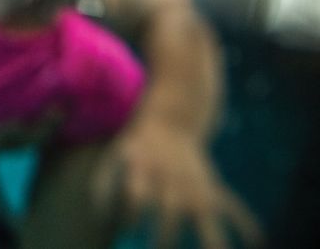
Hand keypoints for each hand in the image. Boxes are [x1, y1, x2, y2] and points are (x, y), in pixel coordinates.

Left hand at [92, 116, 262, 247]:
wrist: (172, 120)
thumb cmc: (138, 146)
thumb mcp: (115, 156)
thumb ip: (103, 184)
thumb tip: (99, 217)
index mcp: (145, 171)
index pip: (137, 196)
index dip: (131, 214)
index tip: (127, 229)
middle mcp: (172, 181)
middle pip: (170, 213)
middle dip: (165, 237)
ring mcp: (197, 186)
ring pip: (207, 216)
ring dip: (210, 240)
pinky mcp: (213, 188)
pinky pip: (234, 208)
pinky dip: (246, 225)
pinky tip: (256, 241)